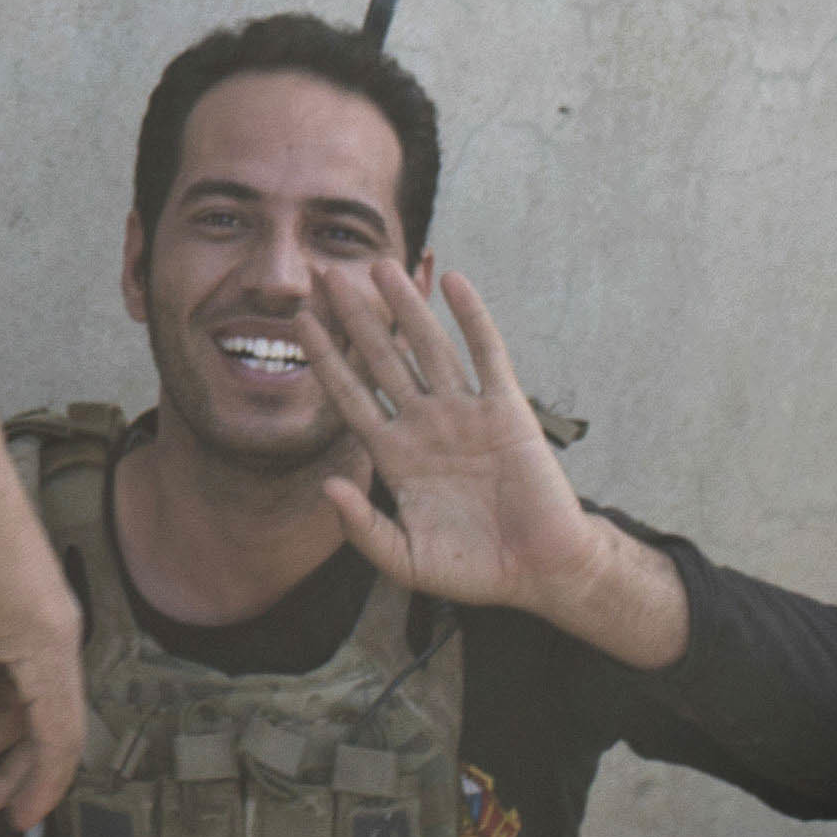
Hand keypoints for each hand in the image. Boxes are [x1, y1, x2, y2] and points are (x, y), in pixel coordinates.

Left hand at [0, 461, 86, 829]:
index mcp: (50, 652)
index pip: (60, 741)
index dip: (41, 788)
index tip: (16, 823)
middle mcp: (59, 640)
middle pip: (49, 725)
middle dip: (14, 770)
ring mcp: (45, 621)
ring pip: (31, 698)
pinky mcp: (28, 605)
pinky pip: (19, 669)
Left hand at [299, 263, 688, 666]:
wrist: (539, 572)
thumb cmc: (473, 569)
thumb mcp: (406, 560)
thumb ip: (363, 528)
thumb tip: (327, 487)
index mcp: (395, 454)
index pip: (351, 395)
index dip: (326, 359)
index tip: (298, 322)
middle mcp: (425, 424)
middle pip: (382, 358)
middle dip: (354, 317)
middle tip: (325, 272)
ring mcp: (465, 413)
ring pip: (429, 347)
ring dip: (406, 306)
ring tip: (380, 264)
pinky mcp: (507, 410)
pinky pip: (487, 354)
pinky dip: (472, 317)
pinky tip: (454, 282)